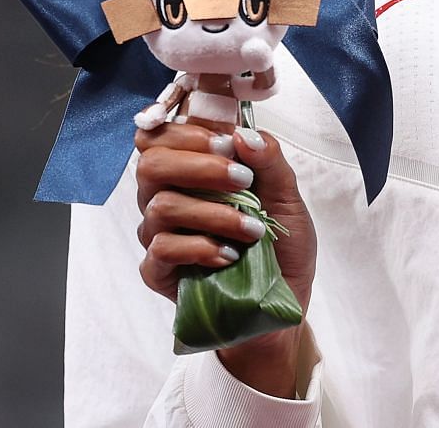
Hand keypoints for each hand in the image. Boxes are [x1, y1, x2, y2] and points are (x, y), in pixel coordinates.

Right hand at [134, 121, 318, 390]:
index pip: (162, 136)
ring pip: (161, 207)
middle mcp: (167, 198)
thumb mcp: (287, 198)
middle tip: (241, 180)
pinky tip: (228, 256)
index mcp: (191, 172)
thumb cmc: (280, 246)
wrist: (282, 306)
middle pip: (151, 165)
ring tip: (252, 230)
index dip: (187, 131)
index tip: (228, 142)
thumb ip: (269, 161)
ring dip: (213, 213)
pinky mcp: (157, 272)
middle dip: (199, 166)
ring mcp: (158, 235)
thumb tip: (243, 134)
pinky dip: (199, 248)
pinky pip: (161, 250)